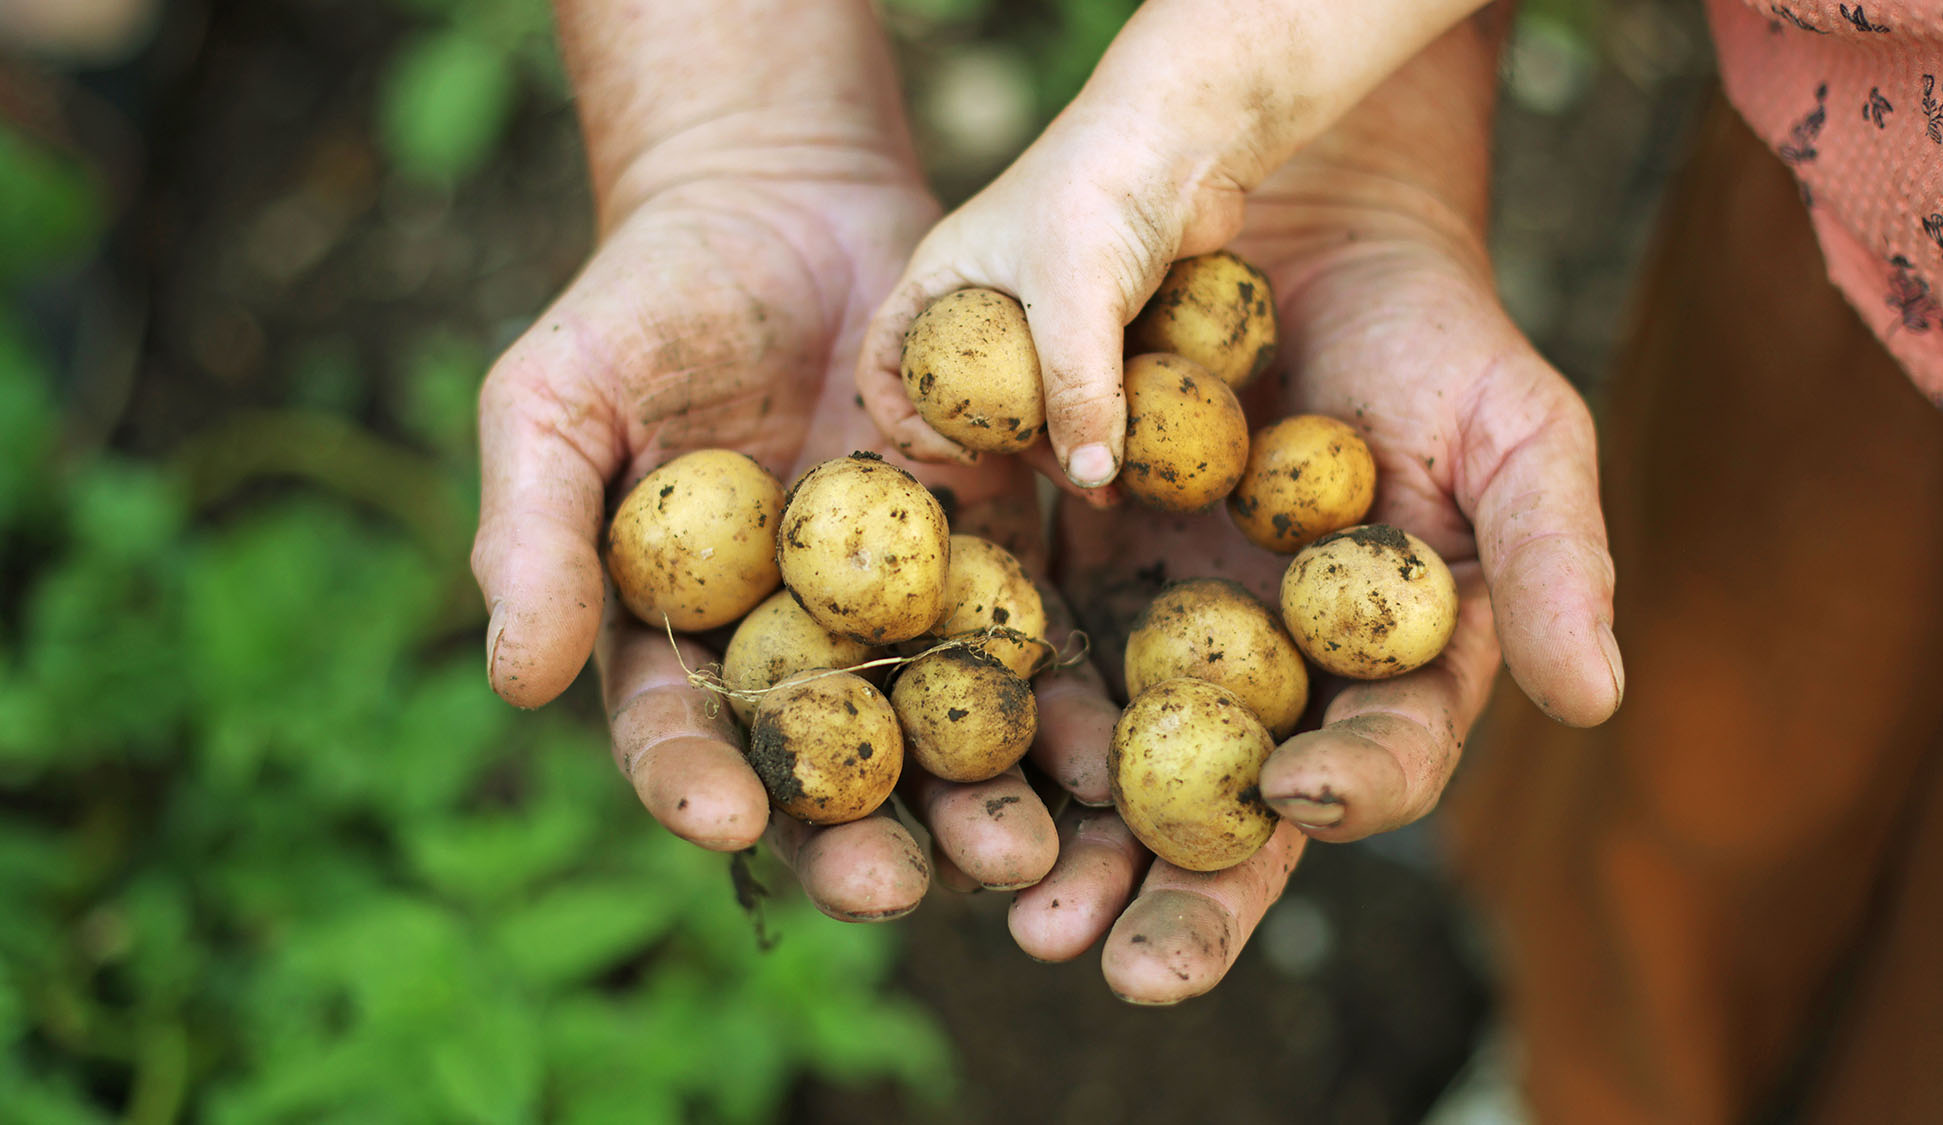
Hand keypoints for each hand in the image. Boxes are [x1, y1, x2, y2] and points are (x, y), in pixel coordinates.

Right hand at [471, 163, 1085, 918]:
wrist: (784, 204)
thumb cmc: (643, 300)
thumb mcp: (557, 399)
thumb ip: (531, 534)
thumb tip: (513, 683)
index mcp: (672, 640)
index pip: (674, 737)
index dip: (694, 785)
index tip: (729, 821)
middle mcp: (788, 654)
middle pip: (821, 775)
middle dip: (860, 841)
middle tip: (903, 887)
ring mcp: (894, 617)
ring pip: (935, 738)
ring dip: (977, 804)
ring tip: (1025, 852)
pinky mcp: (987, 562)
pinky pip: (1025, 645)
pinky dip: (1060, 706)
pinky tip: (1100, 752)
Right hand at [852, 0, 1486, 493]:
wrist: (1188, 134)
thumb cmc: (1103, 192)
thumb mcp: (1075, 298)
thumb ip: (1077, 392)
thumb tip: (1091, 481)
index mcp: (942, 280)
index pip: (885, 366)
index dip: (903, 421)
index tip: (960, 453)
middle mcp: (984, 297)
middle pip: (966, 396)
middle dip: (1002, 449)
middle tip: (1050, 479)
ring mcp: (1046, 308)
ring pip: (1035, 400)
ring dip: (1064, 448)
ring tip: (1106, 487)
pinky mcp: (1104, 317)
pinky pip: (1089, 386)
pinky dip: (1105, 424)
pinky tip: (1132, 459)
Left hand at [1007, 21, 1621, 1001]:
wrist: (1308, 238)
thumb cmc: (1435, 337)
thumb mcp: (1518, 434)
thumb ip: (1555, 561)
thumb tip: (1596, 701)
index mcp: (1376, 675)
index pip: (1369, 763)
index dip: (1346, 787)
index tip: (1297, 788)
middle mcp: (1262, 684)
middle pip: (1224, 817)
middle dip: (1181, 898)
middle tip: (1130, 968)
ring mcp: (1157, 639)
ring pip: (1109, 773)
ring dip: (1066, 850)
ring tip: (1022, 916)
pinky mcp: (1064, 579)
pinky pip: (1020, 664)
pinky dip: (990, 723)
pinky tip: (951, 770)